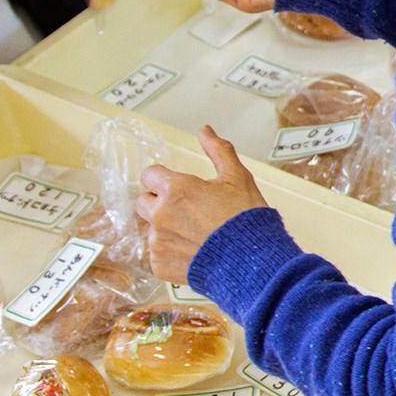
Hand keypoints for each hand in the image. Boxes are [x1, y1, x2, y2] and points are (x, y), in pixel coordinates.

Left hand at [137, 126, 269, 284]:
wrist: (251, 262)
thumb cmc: (245, 218)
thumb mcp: (237, 177)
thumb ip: (218, 150)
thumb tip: (205, 130)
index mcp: (176, 188)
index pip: (149, 174)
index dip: (164, 179)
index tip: (179, 187)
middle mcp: (160, 214)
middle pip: (143, 201)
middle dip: (159, 202)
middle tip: (187, 210)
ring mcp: (157, 241)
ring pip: (151, 229)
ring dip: (166, 228)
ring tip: (195, 235)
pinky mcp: (159, 265)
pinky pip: (156, 254)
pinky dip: (170, 252)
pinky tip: (193, 251)